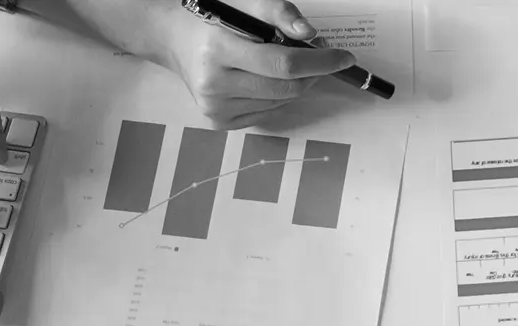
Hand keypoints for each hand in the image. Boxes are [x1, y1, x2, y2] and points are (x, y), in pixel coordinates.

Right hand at [156, 0, 356, 129]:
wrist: (174, 37)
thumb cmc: (212, 16)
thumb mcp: (245, 1)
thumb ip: (279, 12)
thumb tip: (309, 34)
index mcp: (218, 49)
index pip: (284, 64)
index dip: (320, 62)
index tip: (343, 57)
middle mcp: (214, 84)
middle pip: (287, 87)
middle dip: (313, 72)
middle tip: (318, 53)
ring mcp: (215, 107)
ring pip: (281, 101)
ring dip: (296, 82)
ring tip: (285, 60)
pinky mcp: (219, 121)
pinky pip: (267, 111)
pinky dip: (278, 94)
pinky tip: (264, 76)